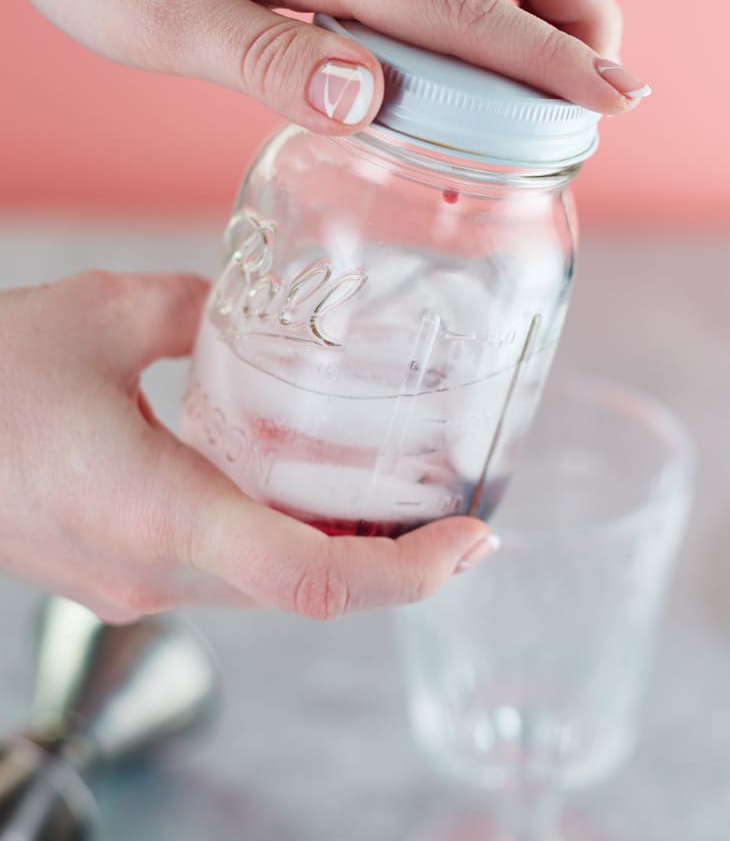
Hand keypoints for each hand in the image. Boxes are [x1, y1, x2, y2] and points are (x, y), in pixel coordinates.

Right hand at [0, 272, 494, 621]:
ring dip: (341, 556)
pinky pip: (225, 576)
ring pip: (268, 590)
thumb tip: (255, 300)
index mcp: (156, 509)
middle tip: (457, 514)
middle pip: (307, 592)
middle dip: (393, 565)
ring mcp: (131, 585)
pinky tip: (306, 499)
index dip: (408, 573)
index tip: (472, 541)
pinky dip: (284, 548)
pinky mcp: (118, 575)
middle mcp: (151, 569)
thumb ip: (202, 306)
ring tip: (401, 504)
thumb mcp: (106, 312)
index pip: (308, 578)